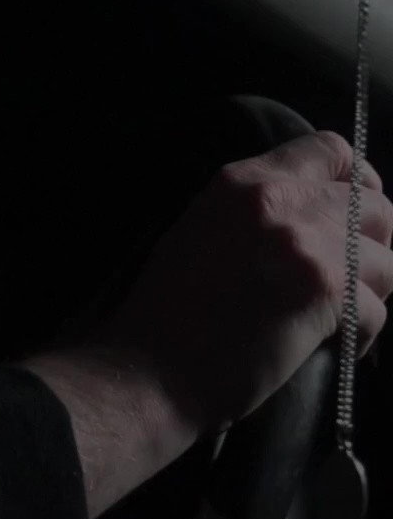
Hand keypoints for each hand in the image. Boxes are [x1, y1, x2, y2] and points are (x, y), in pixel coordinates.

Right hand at [96, 130, 392, 436]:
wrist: (149, 369)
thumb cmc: (166, 311)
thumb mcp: (201, 231)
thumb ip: (258, 211)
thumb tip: (317, 212)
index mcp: (242, 182)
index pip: (331, 149)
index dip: (354, 182)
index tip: (350, 214)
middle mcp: (279, 201)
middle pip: (376, 207)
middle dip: (370, 245)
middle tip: (343, 278)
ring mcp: (306, 245)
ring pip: (386, 261)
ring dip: (368, 292)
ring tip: (332, 315)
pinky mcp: (326, 293)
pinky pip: (377, 311)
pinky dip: (359, 335)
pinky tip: (326, 344)